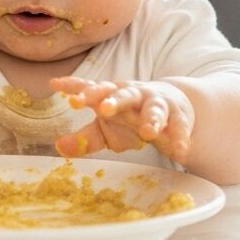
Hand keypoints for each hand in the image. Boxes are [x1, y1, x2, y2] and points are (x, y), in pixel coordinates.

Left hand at [51, 76, 194, 163]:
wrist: (170, 105)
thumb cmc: (129, 117)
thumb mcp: (106, 128)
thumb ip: (85, 138)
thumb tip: (59, 147)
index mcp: (112, 94)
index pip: (92, 88)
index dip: (77, 89)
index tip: (60, 90)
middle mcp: (134, 94)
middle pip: (123, 94)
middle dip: (114, 101)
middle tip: (103, 109)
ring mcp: (157, 103)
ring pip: (154, 107)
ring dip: (151, 118)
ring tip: (148, 132)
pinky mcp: (178, 117)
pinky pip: (180, 127)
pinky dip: (180, 137)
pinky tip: (180, 151)